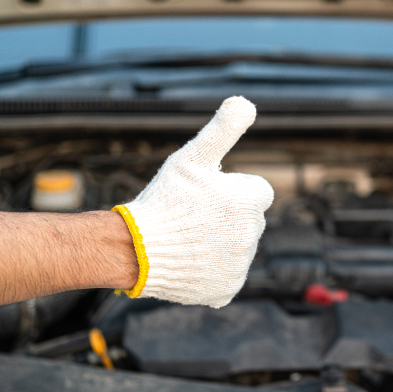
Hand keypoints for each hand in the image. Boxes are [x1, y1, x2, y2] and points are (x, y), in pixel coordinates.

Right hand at [113, 96, 273, 306]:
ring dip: (221, 240)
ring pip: (238, 246)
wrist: (135, 249)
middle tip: (194, 216)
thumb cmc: (163, 200)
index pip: (257, 190)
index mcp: (250, 202)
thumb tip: (246, 101)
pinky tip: (192, 259)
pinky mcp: (228, 289)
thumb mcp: (192, 157)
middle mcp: (252, 236)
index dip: (231, 189)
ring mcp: (240, 265)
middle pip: (249, 219)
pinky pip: (228, 273)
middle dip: (228, 215)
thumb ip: (223, 128)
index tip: (206, 195)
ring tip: (189, 237)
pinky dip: (214, 268)